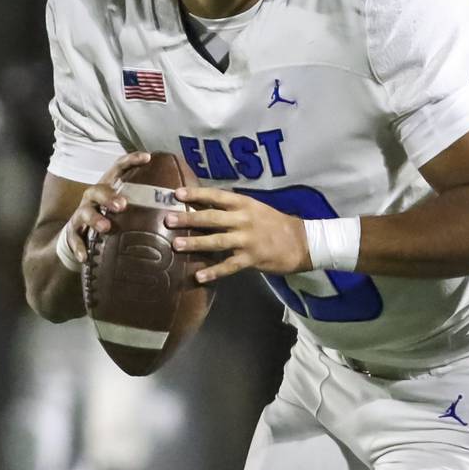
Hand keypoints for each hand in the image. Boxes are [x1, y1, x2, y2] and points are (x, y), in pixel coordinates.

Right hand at [60, 151, 153, 264]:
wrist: (79, 237)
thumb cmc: (112, 219)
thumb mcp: (127, 209)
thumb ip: (147, 205)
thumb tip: (184, 207)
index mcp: (108, 187)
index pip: (118, 168)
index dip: (131, 160)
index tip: (148, 157)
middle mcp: (93, 198)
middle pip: (98, 190)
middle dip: (109, 196)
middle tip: (123, 205)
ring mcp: (81, 214)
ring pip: (85, 213)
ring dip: (95, 219)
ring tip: (106, 228)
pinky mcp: (73, 232)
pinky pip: (74, 239)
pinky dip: (79, 247)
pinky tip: (85, 257)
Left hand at [167, 186, 310, 282]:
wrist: (301, 242)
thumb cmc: (273, 223)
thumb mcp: (255, 208)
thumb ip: (232, 208)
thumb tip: (202, 205)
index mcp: (244, 204)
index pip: (217, 196)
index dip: (196, 194)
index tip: (176, 193)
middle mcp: (244, 219)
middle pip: (212, 217)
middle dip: (188, 218)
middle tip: (167, 219)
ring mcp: (247, 240)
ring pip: (216, 241)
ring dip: (195, 242)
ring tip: (175, 245)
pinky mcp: (251, 259)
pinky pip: (229, 266)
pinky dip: (213, 271)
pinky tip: (198, 276)